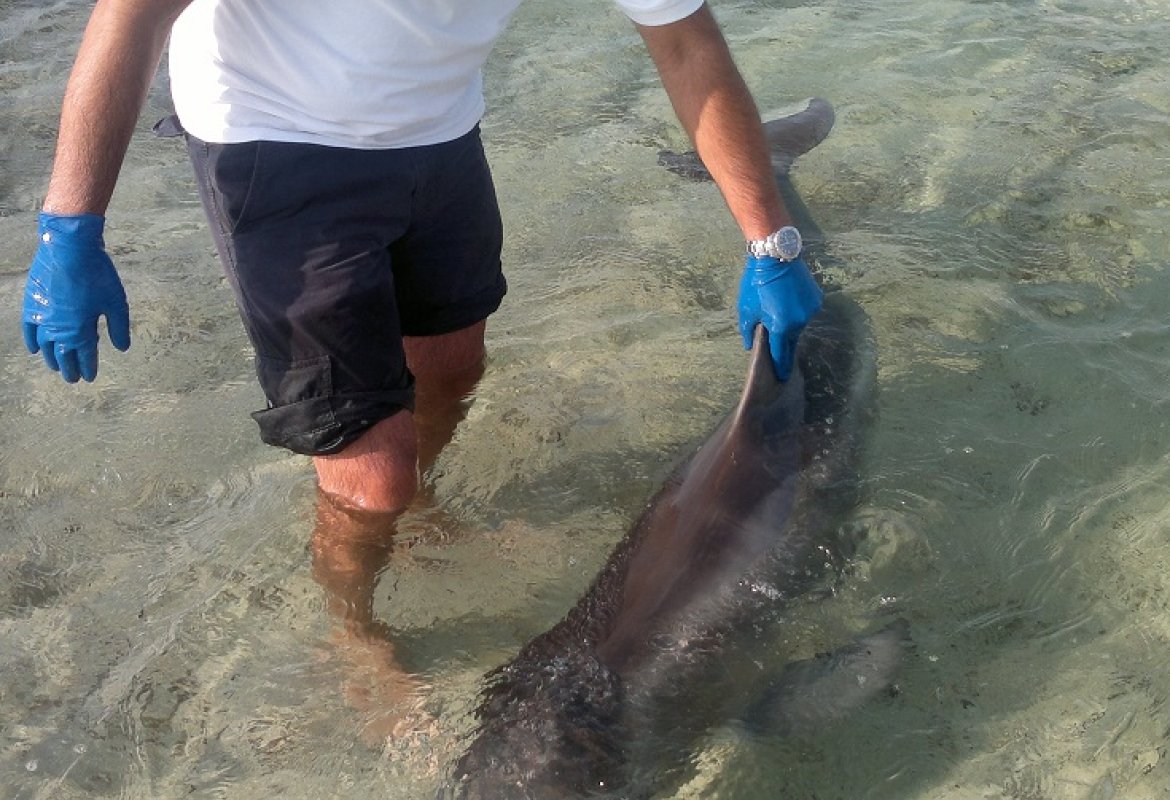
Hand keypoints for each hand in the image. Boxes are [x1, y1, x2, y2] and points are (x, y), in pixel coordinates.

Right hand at [21, 213, 130, 382]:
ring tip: (57, 367)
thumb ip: (119, 328)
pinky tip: (34, 348)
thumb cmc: (96, 275)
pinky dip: (31, 339)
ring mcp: (43, 317)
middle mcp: (58, 329)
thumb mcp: (116, 303)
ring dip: (51, 358)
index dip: (88, 367)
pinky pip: (29, 327)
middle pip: (63, 355)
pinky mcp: (32, 303)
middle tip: (74, 379)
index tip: (90, 377)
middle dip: (70, 368)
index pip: (85, 356)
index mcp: (80, 331)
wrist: (69, 248)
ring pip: (45, 345)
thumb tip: (122, 348)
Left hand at [737, 253, 821, 380]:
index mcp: (780, 326)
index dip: (780, 366)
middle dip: (785, 349)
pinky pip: (806, 312)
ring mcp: (810, 310)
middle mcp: (799, 321)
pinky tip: (789, 306)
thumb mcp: (746, 309)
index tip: (782, 377)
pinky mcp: (816, 299)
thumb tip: (750, 345)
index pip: (780, 353)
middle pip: (791, 341)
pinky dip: (798, 313)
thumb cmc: (756, 283)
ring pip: (799, 326)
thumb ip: (747, 331)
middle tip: (784, 361)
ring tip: (781, 320)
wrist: (775, 255)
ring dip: (790, 327)